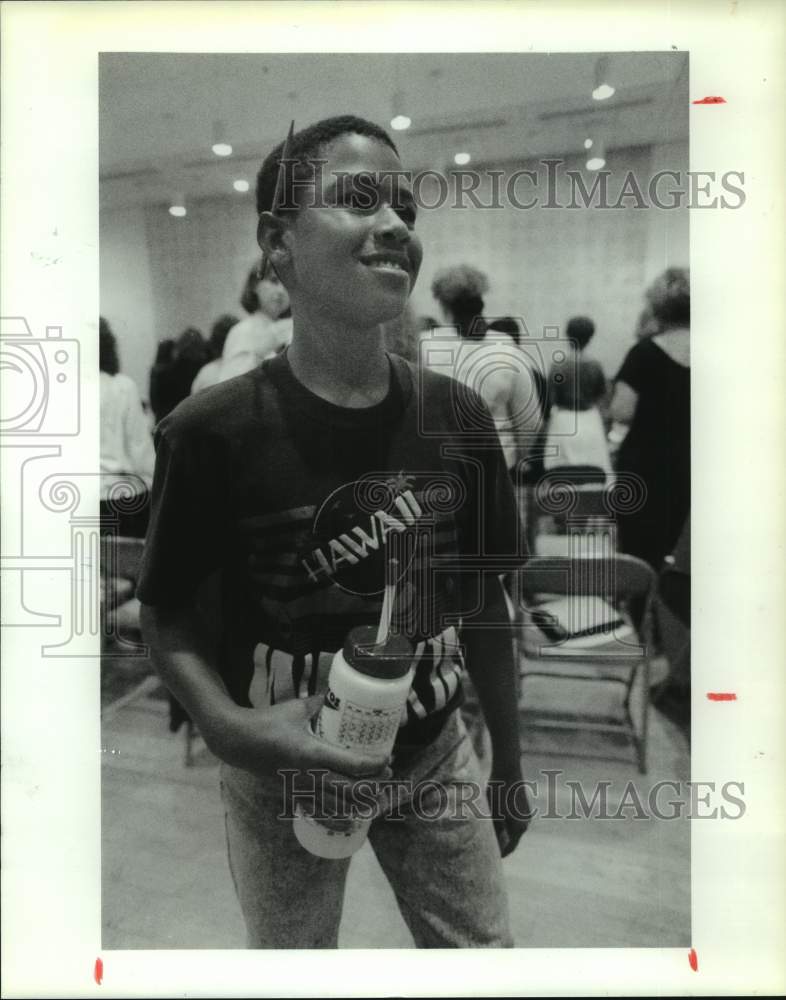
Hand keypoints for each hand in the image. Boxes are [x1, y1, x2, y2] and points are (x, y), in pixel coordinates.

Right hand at [212, 694, 391, 814]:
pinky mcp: (293, 795)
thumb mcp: (297, 708)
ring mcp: (301, 788)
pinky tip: (350, 817)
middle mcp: (309, 775)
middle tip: (387, 774)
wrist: (239, 743)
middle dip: (372, 785)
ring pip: (337, 806)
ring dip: (359, 804)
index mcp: (312, 753)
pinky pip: (319, 813)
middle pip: (349, 790)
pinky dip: (337, 817)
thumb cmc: (268, 723)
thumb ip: (320, 702)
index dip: (373, 765)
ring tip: (375, 796)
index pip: (351, 765)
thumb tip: (339, 693)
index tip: (388, 759)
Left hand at [486, 765, 531, 857]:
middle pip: (512, 840)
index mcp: (519, 828)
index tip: (489, 861)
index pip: (509, 848)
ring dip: (502, 833)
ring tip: (489, 836)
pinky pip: (513, 821)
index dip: (499, 855)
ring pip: (512, 829)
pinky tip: (494, 820)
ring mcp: (525, 814)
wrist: (508, 769)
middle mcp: (525, 823)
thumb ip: (494, 831)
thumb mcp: (493, 813)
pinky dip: (505, 824)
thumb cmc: (498, 791)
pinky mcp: (523, 806)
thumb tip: (493, 846)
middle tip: (487, 851)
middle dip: (500, 844)